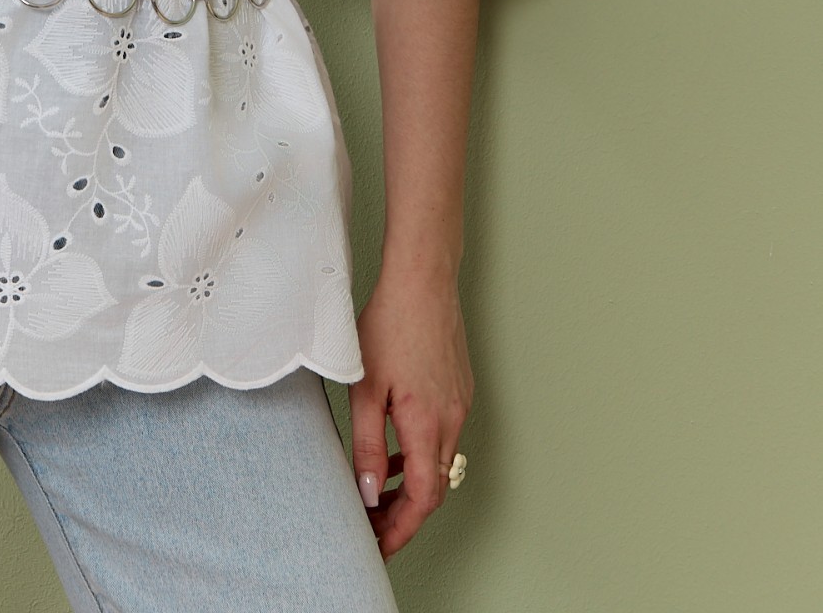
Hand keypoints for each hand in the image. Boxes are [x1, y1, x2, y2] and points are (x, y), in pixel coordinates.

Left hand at [348, 263, 473, 559]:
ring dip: (412, 484)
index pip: (423, 499)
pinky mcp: (457, 388)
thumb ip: (369, 444)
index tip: (378, 543)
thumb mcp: (365, 388)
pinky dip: (419, 453)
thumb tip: (370, 491)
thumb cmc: (391, 323)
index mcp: (428, 423)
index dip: (400, 529)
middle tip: (371, 524)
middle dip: (403, 513)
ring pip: (438, 462)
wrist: (423, 279)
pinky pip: (441, 435)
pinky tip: (396, 446)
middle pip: (434, 487)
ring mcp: (458, 403)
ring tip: (378, 491)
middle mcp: (451, 419)